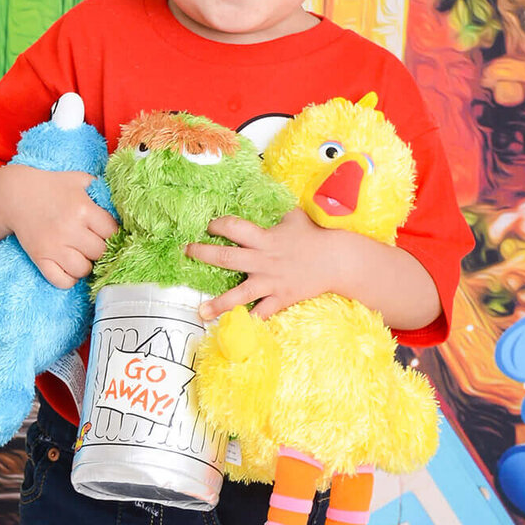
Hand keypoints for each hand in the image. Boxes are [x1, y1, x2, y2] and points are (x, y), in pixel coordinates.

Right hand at [0, 164, 116, 290]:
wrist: (16, 194)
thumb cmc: (52, 186)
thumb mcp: (80, 180)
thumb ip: (103, 191)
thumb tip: (126, 207)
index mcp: (83, 208)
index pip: (112, 232)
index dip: (111, 233)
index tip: (104, 232)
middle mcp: (70, 229)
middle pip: (100, 253)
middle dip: (98, 249)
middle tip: (91, 242)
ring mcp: (53, 246)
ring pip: (83, 270)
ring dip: (85, 264)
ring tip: (79, 254)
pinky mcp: (39, 258)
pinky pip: (62, 281)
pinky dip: (68, 278)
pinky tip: (68, 266)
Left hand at [186, 208, 345, 316]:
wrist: (337, 260)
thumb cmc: (315, 236)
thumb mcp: (294, 216)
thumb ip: (275, 212)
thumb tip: (264, 195)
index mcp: (264, 238)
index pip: (234, 228)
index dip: (219, 224)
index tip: (209, 226)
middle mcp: (263, 260)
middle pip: (227, 258)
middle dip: (203, 254)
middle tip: (187, 252)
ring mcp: (270, 282)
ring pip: (239, 294)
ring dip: (218, 303)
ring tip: (200, 311)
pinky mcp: (279, 298)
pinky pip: (261, 313)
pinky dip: (249, 320)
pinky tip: (233, 329)